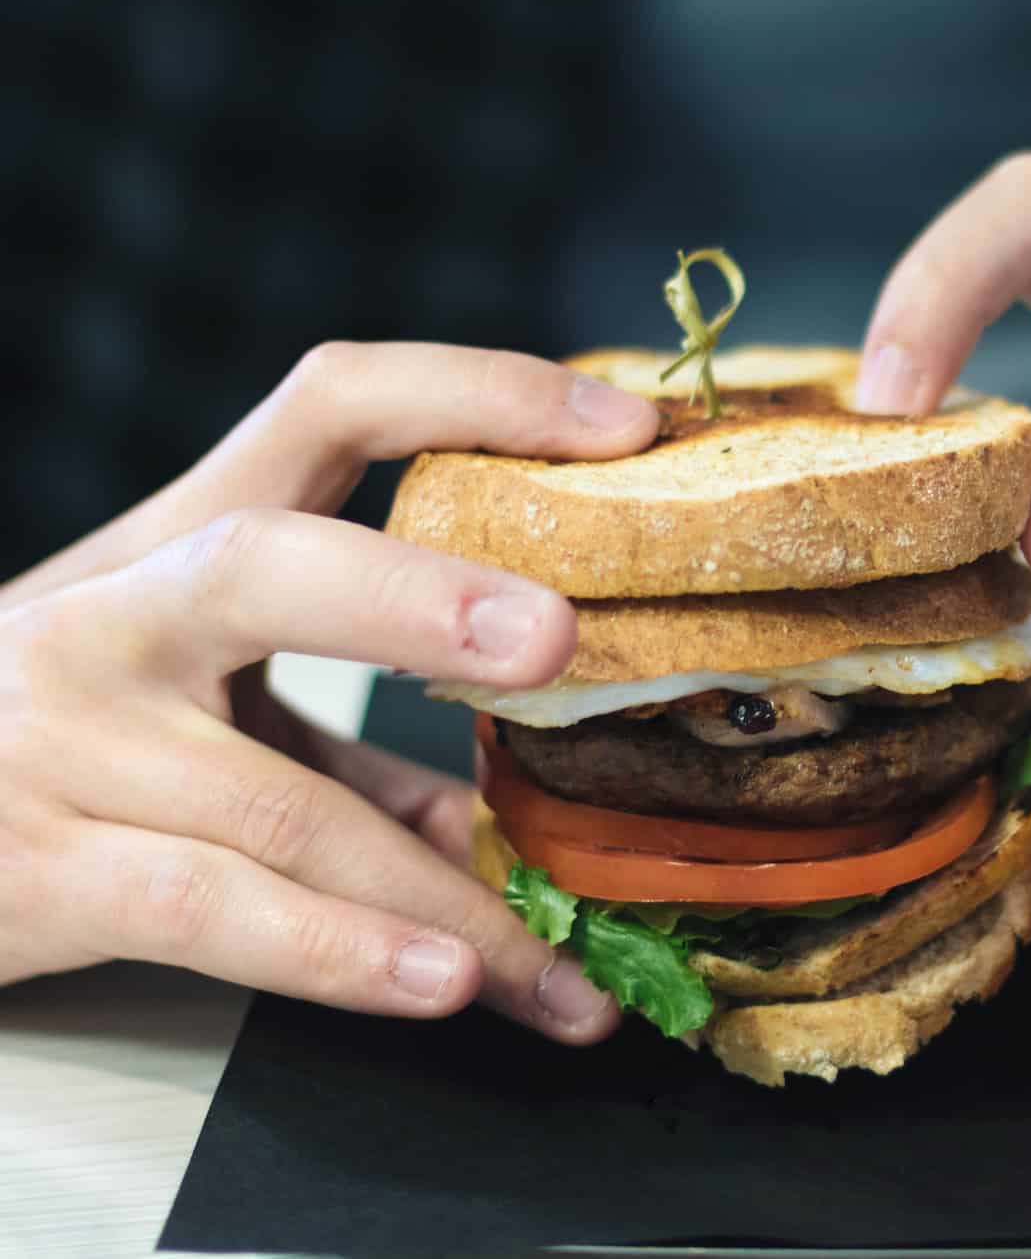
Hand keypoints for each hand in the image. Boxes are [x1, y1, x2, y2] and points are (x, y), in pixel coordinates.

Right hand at [0, 342, 660, 1041]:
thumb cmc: (58, 747)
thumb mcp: (190, 705)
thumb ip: (342, 751)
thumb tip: (495, 821)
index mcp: (176, 541)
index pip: (332, 405)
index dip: (479, 394)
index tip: (624, 421)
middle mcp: (111, 619)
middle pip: (267, 567)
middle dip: (418, 600)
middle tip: (558, 640)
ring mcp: (60, 741)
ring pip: (285, 806)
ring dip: (444, 896)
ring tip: (555, 963)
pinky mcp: (35, 870)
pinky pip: (215, 911)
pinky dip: (343, 955)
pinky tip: (445, 984)